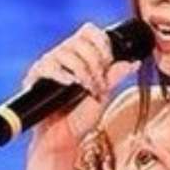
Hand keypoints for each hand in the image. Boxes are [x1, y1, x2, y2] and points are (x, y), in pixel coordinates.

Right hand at [21, 21, 140, 153]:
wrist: (64, 139)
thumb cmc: (81, 117)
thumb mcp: (104, 95)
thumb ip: (115, 77)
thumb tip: (133, 62)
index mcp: (80, 55)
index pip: (89, 31)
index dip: (102, 43)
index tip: (108, 63)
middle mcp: (63, 55)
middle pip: (80, 39)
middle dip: (96, 62)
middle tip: (98, 84)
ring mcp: (49, 64)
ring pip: (67, 52)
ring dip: (83, 72)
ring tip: (87, 90)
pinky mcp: (36, 77)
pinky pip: (49, 66)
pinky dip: (63, 75)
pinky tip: (71, 84)